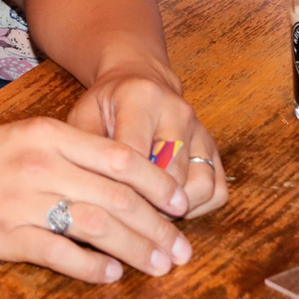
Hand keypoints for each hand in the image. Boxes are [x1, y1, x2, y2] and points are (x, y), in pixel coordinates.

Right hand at [0, 117, 194, 284]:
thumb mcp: (24, 137)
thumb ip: (70, 152)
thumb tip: (124, 176)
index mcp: (47, 134)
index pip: (118, 158)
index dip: (157, 183)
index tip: (182, 203)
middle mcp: (39, 164)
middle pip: (116, 197)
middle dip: (157, 226)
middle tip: (181, 248)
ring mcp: (22, 200)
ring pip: (96, 226)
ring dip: (135, 249)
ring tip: (158, 265)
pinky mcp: (5, 235)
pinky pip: (60, 253)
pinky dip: (91, 267)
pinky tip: (110, 275)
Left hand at [68, 64, 226, 219]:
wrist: (139, 79)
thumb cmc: (107, 103)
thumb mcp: (84, 115)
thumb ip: (83, 148)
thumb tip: (81, 191)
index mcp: (141, 98)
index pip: (134, 154)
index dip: (120, 189)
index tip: (107, 211)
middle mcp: (177, 111)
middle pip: (171, 175)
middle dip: (149, 205)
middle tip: (128, 219)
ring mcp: (200, 130)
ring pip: (200, 186)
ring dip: (176, 209)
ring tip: (150, 213)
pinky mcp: (214, 148)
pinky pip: (217, 190)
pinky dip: (198, 207)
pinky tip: (171, 206)